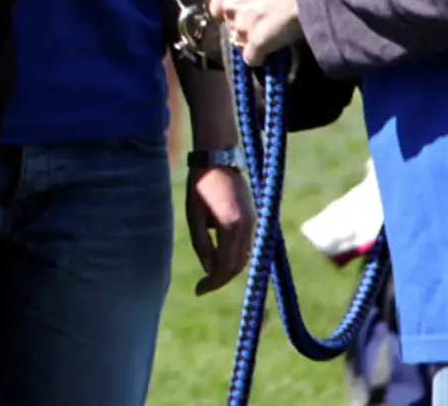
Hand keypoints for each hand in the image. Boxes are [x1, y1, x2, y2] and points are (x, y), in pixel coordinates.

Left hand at [187, 162, 253, 294]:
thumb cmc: (201, 183)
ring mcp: (253, 223)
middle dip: (219, 279)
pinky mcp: (253, 218)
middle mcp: (247, 227)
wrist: (219, 157)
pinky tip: (219, 256)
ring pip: (243, 257)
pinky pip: (245, 245)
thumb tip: (208, 269)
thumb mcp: (194, 215)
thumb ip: (202, 243)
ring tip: (208, 274)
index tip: (198, 290)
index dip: (212, 282)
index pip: (225, 267)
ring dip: (227, 268)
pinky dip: (234, 255)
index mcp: (231, 227)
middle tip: (202, 286)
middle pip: (237, 266)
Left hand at [209, 0, 303, 64]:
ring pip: (241, 41)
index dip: (231, 13)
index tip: (241, 16)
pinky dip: (260, 58)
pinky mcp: (256, 43)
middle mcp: (231, 5)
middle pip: (231, 24)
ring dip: (253, 41)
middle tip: (264, 24)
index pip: (217, 7)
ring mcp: (242, 26)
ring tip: (272, 37)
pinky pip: (252, 58)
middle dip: (244, 26)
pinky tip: (270, 53)